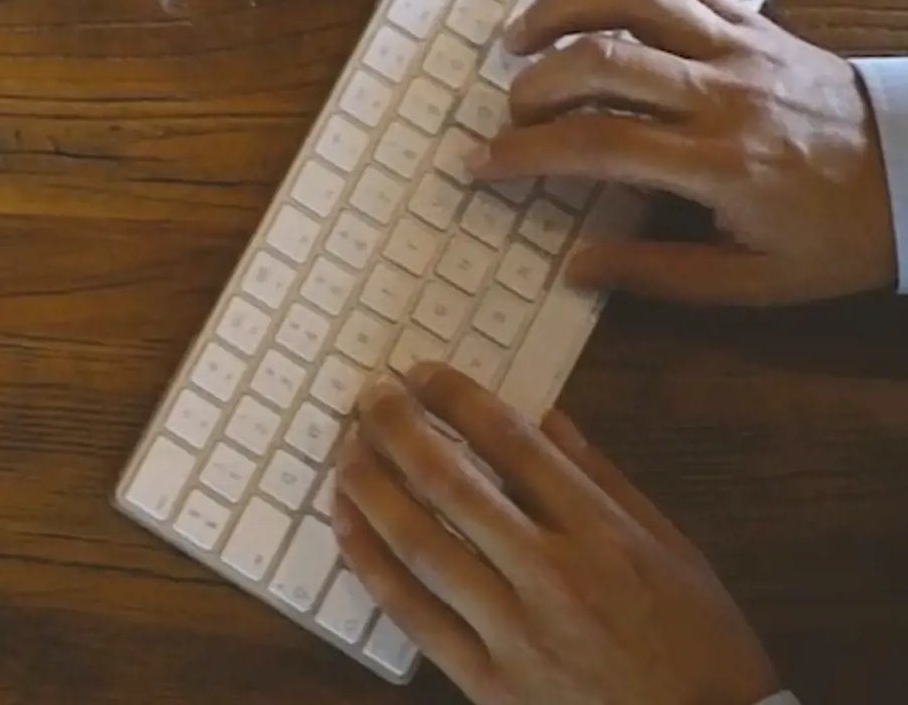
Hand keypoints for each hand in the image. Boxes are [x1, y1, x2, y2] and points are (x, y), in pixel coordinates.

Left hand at [332, 366, 777, 704]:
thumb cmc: (701, 644)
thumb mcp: (676, 549)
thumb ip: (607, 481)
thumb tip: (547, 417)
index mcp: (603, 534)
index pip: (512, 443)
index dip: (456, 397)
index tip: (422, 373)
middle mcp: (552, 575)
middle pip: (451, 484)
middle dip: (398, 428)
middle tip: (371, 397)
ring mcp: (515, 630)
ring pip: (418, 544)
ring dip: (370, 487)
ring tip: (347, 450)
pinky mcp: (488, 680)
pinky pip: (410, 612)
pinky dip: (368, 561)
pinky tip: (345, 523)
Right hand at [477, 0, 897, 303]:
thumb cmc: (839, 235)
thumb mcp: (759, 282)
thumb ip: (662, 275)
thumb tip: (577, 268)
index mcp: (722, 164)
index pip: (599, 144)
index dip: (526, 152)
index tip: (480, 164)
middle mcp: (723, 94)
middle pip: (603, 62)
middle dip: (533, 84)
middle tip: (507, 112)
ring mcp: (738, 46)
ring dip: (561, 8)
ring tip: (517, 35)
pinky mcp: (751, 18)